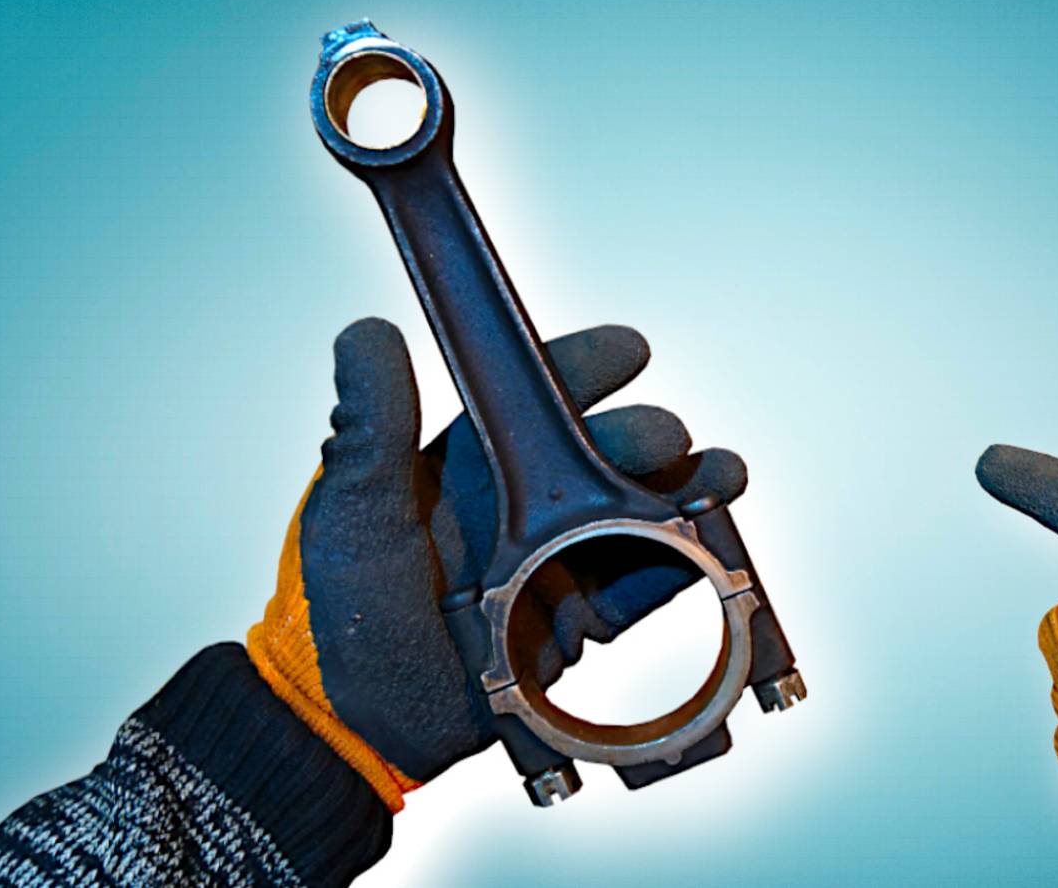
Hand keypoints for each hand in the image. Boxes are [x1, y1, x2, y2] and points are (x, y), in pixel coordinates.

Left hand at [248, 318, 746, 809]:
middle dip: (641, 437)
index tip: (628, 351)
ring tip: (721, 477)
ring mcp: (551, 564)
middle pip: (595, 457)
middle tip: (667, 437)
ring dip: (681, 491)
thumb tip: (367, 332)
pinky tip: (708, 547)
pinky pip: (638, 588)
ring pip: (630, 515)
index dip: (583, 370)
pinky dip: (678, 566)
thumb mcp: (352, 510)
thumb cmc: (337, 614)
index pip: (533, 404)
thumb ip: (369, 424)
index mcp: (464, 468)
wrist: (356, 726)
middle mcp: (517, 509)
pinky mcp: (575, 622)